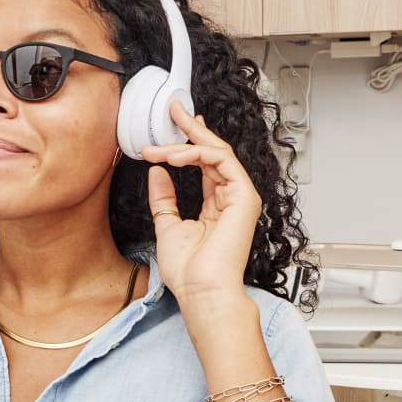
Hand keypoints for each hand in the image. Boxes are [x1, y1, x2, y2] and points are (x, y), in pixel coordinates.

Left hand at [140, 101, 261, 310]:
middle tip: (172, 110)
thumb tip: (157, 172)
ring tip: (157, 146)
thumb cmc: (189, 271)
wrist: (202, 291)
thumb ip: (164, 198)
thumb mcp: (166, 225)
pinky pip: (221, 161)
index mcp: (216, 206)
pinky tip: (172, 156)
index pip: (204, 164)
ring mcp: (240, 196)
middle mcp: (231, 198)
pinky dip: (195, 155)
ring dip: (184, 144)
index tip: (170, 126)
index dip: (188, 142)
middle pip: (213, 152)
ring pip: (216, 153)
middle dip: (191, 129)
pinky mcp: (244, 197)